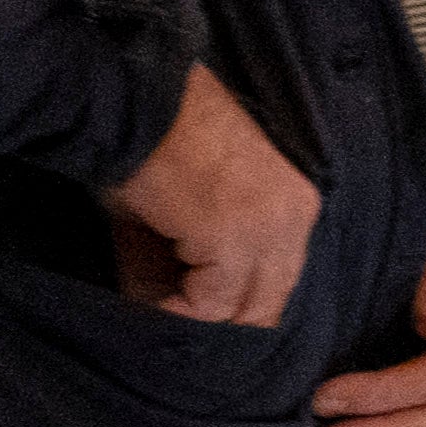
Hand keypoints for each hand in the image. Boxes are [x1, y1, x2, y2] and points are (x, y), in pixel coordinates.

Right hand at [101, 63, 319, 326]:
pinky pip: (213, 306)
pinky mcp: (233, 239)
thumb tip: (177, 317)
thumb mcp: (187, 213)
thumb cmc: (150, 147)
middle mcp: (296, 217)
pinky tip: (148, 303)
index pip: (277, 282)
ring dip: (197, 321)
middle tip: (171, 324)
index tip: (187, 314)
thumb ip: (195, 266)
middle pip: (269, 303)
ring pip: (244, 310)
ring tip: (153, 310)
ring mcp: (270, 228)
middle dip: (221, 324)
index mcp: (295, 205)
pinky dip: (178, 314)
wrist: (129, 102)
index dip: (232, 309)